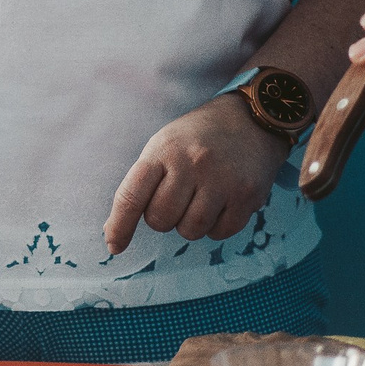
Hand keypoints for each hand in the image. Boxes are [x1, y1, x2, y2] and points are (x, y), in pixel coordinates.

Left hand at [105, 96, 285, 252]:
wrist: (250, 120)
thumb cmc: (197, 138)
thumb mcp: (163, 145)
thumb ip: (141, 183)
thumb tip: (114, 230)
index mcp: (163, 150)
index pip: (131, 196)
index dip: (119, 226)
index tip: (114, 246)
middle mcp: (192, 164)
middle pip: (161, 220)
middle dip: (162, 219)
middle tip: (175, 199)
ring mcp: (222, 180)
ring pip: (191, 230)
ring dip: (189, 225)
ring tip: (198, 200)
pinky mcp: (248, 195)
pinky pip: (220, 232)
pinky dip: (215, 228)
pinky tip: (219, 205)